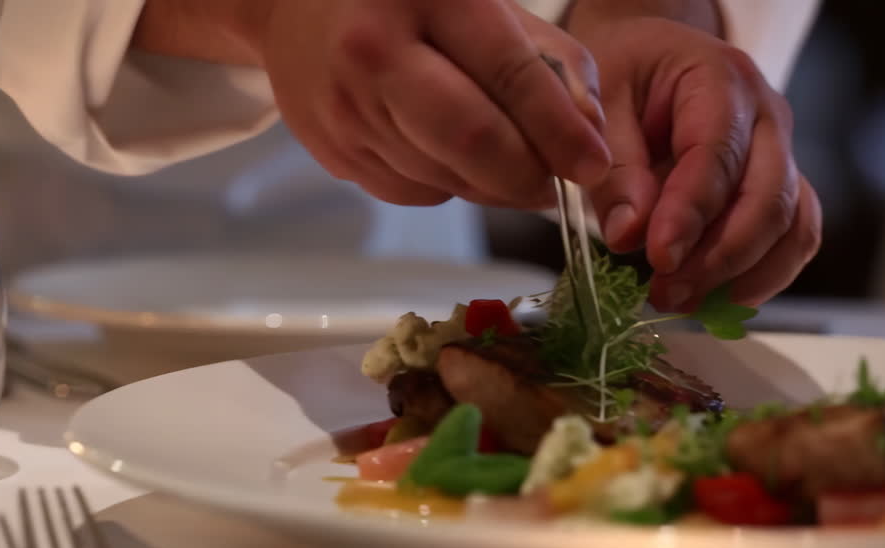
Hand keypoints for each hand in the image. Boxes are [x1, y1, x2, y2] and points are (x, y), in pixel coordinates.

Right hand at [247, 0, 610, 208]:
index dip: (560, 129)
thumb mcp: (482, 0)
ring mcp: (347, 108)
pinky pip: (412, 191)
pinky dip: (448, 185)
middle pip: (472, 141)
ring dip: (491, 186)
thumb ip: (547, 58)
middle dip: (527, 176)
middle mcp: (377, 53)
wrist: (292, 6)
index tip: (592, 164)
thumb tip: (588, 132)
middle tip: (553, 184)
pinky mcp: (333, 150)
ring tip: (508, 165)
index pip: (509, 75)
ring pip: (445, 177)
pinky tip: (450, 156)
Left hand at [566, 15, 821, 309]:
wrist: (651, 61)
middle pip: (768, 198)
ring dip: (743, 277)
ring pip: (791, 227)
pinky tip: (713, 301)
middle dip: (719, 257)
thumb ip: (615, 168)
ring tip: (683, 303)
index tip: (660, 257)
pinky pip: (792, 239)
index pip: (716, 153)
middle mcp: (766, 117)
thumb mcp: (601, 103)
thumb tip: (629, 234)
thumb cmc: (625, 74)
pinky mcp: (779, 189)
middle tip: (665, 293)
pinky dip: (760, 278)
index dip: (690, 213)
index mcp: (721, 80)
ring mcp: (780, 155)